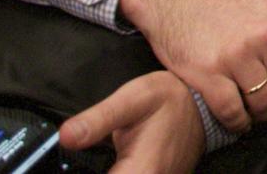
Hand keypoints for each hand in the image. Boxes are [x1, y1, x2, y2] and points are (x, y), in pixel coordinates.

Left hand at [60, 71, 203, 173]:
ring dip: (100, 170)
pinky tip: (110, 161)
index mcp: (140, 172)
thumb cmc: (169, 100)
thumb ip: (97, 120)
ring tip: (101, 154)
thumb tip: (64, 137)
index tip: (72, 166)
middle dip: (89, 170)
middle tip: (88, 152)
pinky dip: (113, 170)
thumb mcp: (132, 99)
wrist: (201, 106)